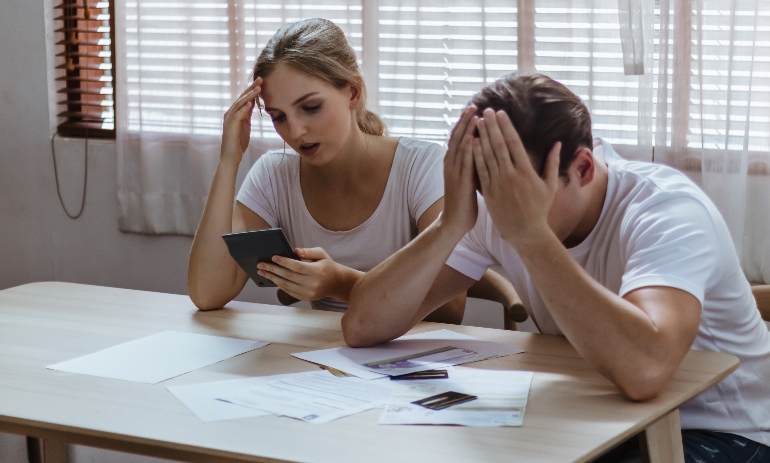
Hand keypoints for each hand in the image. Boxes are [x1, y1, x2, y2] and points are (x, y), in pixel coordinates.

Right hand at [220, 77, 261, 162]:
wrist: (231, 157)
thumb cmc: (238, 143)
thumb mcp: (245, 125)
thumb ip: (247, 115)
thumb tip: (252, 105)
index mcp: (234, 113)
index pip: (244, 98)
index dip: (252, 90)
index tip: (261, 82)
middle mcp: (230, 114)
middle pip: (241, 98)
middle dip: (251, 88)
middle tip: (261, 79)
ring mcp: (229, 119)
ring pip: (240, 104)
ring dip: (249, 96)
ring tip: (258, 88)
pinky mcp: (230, 127)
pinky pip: (237, 115)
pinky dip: (244, 108)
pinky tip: (251, 103)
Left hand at [256, 247, 346, 301]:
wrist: (336, 283)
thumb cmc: (327, 265)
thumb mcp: (321, 254)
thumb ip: (308, 251)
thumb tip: (294, 251)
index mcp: (317, 271)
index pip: (297, 266)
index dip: (284, 262)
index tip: (273, 257)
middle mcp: (313, 283)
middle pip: (289, 276)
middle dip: (273, 269)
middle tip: (261, 265)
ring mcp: (309, 292)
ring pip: (286, 285)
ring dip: (273, 278)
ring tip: (263, 272)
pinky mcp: (306, 298)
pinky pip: (289, 291)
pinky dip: (279, 285)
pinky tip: (273, 278)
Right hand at [440, 106, 479, 238]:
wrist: (455, 221)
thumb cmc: (464, 201)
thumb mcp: (468, 178)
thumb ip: (473, 163)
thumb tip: (484, 151)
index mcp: (453, 163)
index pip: (458, 138)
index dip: (465, 124)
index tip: (474, 110)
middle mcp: (451, 165)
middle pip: (457, 138)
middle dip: (465, 121)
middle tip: (473, 105)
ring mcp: (454, 173)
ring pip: (460, 146)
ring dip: (466, 130)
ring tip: (474, 115)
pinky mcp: (459, 182)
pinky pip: (464, 163)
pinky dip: (468, 149)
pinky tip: (473, 138)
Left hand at [473, 108, 560, 244]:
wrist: (525, 232)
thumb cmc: (539, 209)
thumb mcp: (550, 186)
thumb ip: (552, 163)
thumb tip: (558, 144)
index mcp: (526, 171)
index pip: (514, 143)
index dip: (506, 126)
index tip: (500, 113)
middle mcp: (510, 175)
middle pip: (498, 146)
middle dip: (492, 126)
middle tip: (486, 111)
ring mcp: (497, 184)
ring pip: (487, 156)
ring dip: (482, 137)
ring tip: (478, 122)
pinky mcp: (488, 192)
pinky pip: (480, 170)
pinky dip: (476, 156)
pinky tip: (472, 143)